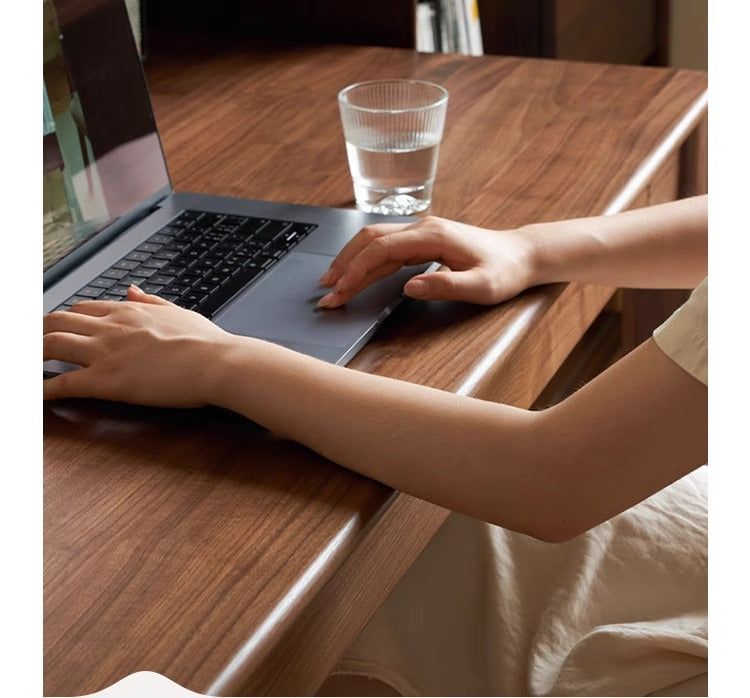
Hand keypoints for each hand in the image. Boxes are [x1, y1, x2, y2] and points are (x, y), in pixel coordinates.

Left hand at [43, 286, 235, 406]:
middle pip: (56, 320)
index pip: (83, 308)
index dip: (66, 319)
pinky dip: (43, 390)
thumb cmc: (208, 342)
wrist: (219, 362)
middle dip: (37, 332)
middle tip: (30, 345)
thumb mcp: (180, 312)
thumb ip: (152, 301)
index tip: (57, 328)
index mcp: (129, 311)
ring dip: (32, 354)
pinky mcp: (107, 380)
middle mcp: (111, 327)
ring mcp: (106, 352)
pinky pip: (63, 384)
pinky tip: (35, 396)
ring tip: (25, 365)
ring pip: (50, 344)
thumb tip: (133, 289)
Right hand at [317, 216, 537, 307]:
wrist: (523, 255)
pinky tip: (357, 274)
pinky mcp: (423, 240)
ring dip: (351, 260)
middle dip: (344, 264)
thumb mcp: (482, 286)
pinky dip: (366, 261)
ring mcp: (422, 232)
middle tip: (325, 290)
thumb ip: (446, 286)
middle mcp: (423, 228)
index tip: (340, 291)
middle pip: (370, 239)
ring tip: (332, 283)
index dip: (357, 270)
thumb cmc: (506, 271)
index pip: (382, 249)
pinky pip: (387, 247)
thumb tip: (410, 287)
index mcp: (433, 236)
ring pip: (375, 240)